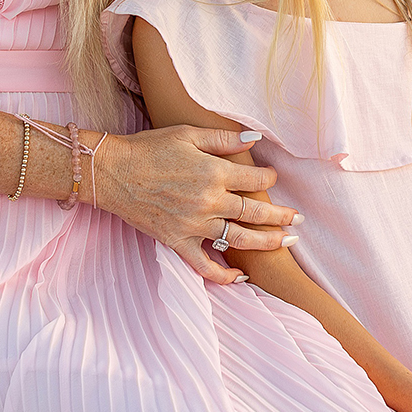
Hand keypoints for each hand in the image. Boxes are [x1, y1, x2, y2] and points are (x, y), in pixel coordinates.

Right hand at [93, 125, 297, 286]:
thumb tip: (255, 140)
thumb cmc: (149, 148)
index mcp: (214, 173)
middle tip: (299, 219)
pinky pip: (204, 266)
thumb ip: (223, 139)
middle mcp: (209, 202)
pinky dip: (223, 275)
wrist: (112, 172)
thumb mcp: (187, 134)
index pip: (256, 181)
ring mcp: (194, 225)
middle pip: (255, 213)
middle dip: (282, 216)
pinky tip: (241, 277)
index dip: (270, 180)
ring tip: (286, 242)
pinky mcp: (177, 242)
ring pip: (239, 240)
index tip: (273, 180)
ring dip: (267, 243)